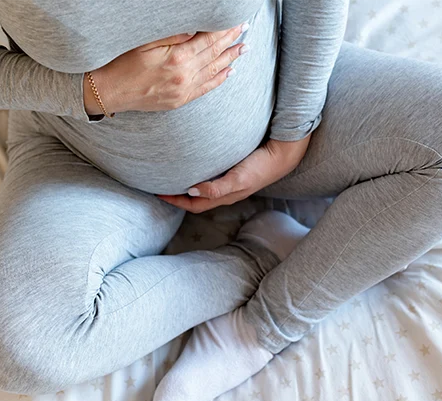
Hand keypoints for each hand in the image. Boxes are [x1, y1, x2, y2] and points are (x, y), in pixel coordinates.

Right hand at [82, 23, 250, 114]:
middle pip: (215, 55)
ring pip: (214, 72)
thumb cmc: (122, 61)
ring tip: (244, 49)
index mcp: (178, 58)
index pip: (209, 41)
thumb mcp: (145, 42)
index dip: (225, 31)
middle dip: (232, 41)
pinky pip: (206, 89)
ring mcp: (184, 90)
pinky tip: (229, 71)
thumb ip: (173, 35)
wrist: (109, 91)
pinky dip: (219, 79)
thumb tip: (196, 29)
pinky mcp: (180, 100)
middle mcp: (185, 76)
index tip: (237, 23)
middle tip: (245, 30)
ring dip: (231, 59)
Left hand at [157, 135, 310, 212]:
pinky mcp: (234, 169)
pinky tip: (195, 164)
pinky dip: (199, 175)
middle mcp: (226, 191)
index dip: (175, 201)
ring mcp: (230, 180)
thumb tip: (191, 191)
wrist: (284, 154)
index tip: (158, 193)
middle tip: (160, 186)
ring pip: (203, 188)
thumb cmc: (262, 167)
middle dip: (178, 196)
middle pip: (196, 199)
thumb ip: (217, 188)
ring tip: (173, 177)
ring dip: (187, 186)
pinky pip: (211, 176)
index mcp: (225, 196)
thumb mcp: (239, 179)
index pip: (194, 205)